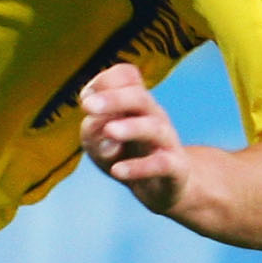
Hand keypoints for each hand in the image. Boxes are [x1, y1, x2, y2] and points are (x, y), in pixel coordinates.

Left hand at [79, 62, 193, 216]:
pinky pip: (161, 164)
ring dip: (130, 127)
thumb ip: (93, 131)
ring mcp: (166, 141)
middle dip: (113, 99)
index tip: (85, 100)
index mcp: (135, 103)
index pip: (127, 76)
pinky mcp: (175, 168)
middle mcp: (153, 115)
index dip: (104, 81)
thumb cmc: (124, 156)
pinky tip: (117, 171)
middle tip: (87, 106)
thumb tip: (105, 133)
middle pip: (139, 97)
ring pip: (153, 127)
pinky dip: (139, 167)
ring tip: (109, 130)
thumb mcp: (98, 142)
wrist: (163, 186)